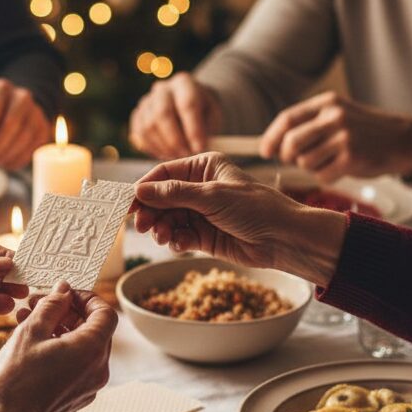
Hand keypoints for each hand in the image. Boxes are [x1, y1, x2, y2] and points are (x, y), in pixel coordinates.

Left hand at [0, 78, 50, 169]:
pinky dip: (19, 159)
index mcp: (0, 89)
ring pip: (25, 136)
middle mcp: (21, 96)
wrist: (9, 116)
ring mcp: (36, 112)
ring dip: (8, 153)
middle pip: (12, 122)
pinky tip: (6, 163)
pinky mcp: (43, 129)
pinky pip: (34, 147)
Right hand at [0, 283, 117, 411]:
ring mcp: (90, 387)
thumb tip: (63, 291)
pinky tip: (33, 345)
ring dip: (61, 330)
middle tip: (40, 304)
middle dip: (68, 313)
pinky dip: (61, 350)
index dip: (87, 298)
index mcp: (92, 350)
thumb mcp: (31, 331)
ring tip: (29, 320)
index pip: (106, 313)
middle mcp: (98, 370)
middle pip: (95, 330)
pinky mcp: (77, 398)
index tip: (65, 293)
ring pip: (83, 348)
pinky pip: (77, 366)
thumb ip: (52, 305)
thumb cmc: (16, 379)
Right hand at [129, 72, 220, 158]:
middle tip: (186, 155)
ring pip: (148, 127)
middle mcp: (162, 89)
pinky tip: (166, 154)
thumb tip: (197, 147)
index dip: (193, 128)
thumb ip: (208, 129)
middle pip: (163, 114)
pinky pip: (140, 135)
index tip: (200, 148)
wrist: (188, 106)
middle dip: (175, 140)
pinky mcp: (137, 115)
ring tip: (178, 156)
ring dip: (164, 147)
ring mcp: (146, 101)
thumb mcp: (214, 116)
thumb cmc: (204, 112)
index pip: (188, 104)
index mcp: (184, 83)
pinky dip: (152, 149)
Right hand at [132, 153, 347, 285]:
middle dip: (150, 212)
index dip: (144, 188)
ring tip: (162, 236)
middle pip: (162, 199)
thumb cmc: (256, 208)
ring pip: (169, 219)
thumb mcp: (211, 195)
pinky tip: (181, 245)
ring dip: (162, 228)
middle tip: (140, 225)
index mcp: (204, 167)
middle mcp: (201, 188)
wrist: (284, 239)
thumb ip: (173, 193)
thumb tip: (139, 191)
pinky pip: (180, 236)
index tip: (127, 203)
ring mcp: (202, 212)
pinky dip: (176, 241)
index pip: (164, 174)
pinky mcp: (205, 236)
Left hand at [259, 92, 411, 182]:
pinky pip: (322, 175)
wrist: (402, 140)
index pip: (287, 119)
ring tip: (328, 161)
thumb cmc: (363, 131)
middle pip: (291, 143)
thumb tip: (273, 145)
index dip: (271, 137)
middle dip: (288, 156)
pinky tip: (340, 169)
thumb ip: (309, 124)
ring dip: (311, 167)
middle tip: (296, 160)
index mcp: (327, 103)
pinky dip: (326, 177)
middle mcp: (334, 117)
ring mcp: (344, 137)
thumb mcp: (337, 115)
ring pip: (305, 162)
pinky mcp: (352, 158)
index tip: (264, 151)